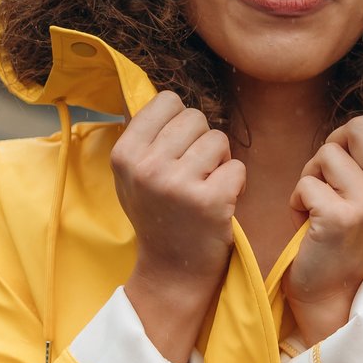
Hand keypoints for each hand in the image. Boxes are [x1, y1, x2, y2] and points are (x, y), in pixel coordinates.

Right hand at [112, 92, 245, 362]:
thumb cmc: (158, 215)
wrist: (172, 270)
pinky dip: (235, 184)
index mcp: (125, 154)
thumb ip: (144, 136)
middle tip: (192, 174)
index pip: (167, 100)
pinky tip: (219, 203)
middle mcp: (147, 166)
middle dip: (201, 142)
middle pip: (196, 117)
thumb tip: (157, 92)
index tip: (175, 150)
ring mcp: (178, 184)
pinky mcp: (210, 201)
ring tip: (204, 188)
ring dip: (220, 162)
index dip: (180, 122)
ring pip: (219, 140)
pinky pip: (238, 168)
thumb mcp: (133, 175)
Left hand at [286, 107, 362, 344]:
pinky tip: (307, 221)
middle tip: (330, 177)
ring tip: (319, 203)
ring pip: (327, 153)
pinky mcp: (340, 218)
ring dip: (312, 175)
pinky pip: (306, 183)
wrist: (332, 290)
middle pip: (360, 125)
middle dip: (335, 144)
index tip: (359, 145)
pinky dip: (297, 200)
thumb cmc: (346, 234)